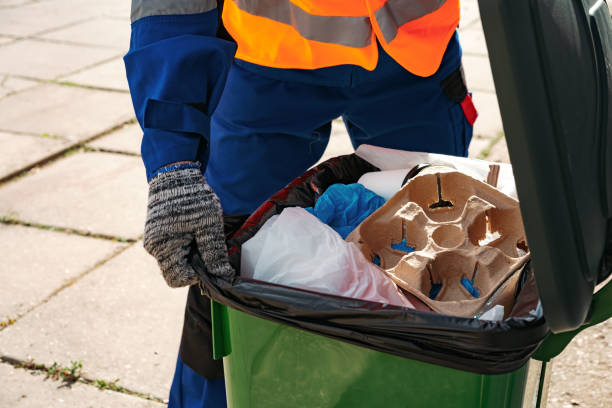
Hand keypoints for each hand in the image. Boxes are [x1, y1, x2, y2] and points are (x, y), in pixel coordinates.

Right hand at [144, 163, 233, 286]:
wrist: (175, 172)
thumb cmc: (193, 197)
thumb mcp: (209, 225)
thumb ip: (214, 253)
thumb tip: (223, 277)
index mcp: (163, 248)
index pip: (178, 279)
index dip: (197, 275)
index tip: (210, 258)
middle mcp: (154, 248)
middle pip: (177, 271)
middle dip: (195, 264)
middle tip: (207, 243)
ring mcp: (154, 240)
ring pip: (176, 260)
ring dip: (191, 253)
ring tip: (201, 232)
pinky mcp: (158, 233)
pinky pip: (173, 249)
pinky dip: (186, 244)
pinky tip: (194, 228)